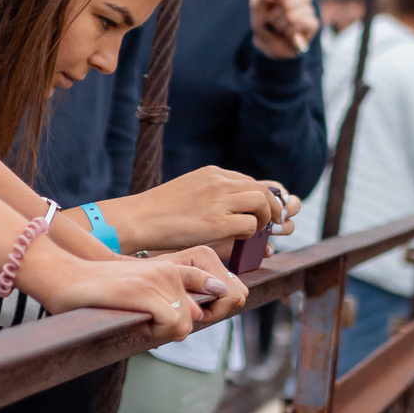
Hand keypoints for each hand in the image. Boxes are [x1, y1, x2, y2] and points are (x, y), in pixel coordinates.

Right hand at [15, 239, 246, 342]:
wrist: (65, 278)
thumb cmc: (101, 291)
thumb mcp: (142, 291)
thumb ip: (172, 300)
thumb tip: (201, 315)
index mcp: (172, 268)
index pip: (216, 285)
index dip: (218, 304)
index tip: (202, 315)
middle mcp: (170, 270)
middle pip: (196, 317)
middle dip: (173, 327)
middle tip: (146, 322)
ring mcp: (158, 278)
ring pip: (183, 323)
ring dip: (160, 330)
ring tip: (135, 318)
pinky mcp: (143, 290)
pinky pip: (170, 322)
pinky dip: (152, 331)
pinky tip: (132, 320)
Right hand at [97, 164, 293, 252]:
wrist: (140, 218)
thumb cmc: (159, 210)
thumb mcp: (189, 189)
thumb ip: (210, 192)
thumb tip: (230, 206)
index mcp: (212, 173)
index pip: (250, 181)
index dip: (263, 197)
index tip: (265, 211)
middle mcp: (219, 182)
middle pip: (262, 189)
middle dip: (273, 207)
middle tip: (274, 222)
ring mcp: (219, 200)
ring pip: (261, 202)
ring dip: (266, 218)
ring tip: (259, 232)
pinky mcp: (217, 222)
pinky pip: (250, 225)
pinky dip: (251, 233)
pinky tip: (241, 239)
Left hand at [248, 0, 318, 59]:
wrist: (268, 43)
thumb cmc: (264, 22)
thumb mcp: (256, 8)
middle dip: (278, 12)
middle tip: (272, 19)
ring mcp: (308, 10)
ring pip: (297, 13)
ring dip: (281, 24)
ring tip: (278, 27)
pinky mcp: (312, 24)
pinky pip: (304, 23)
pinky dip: (291, 30)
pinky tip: (287, 33)